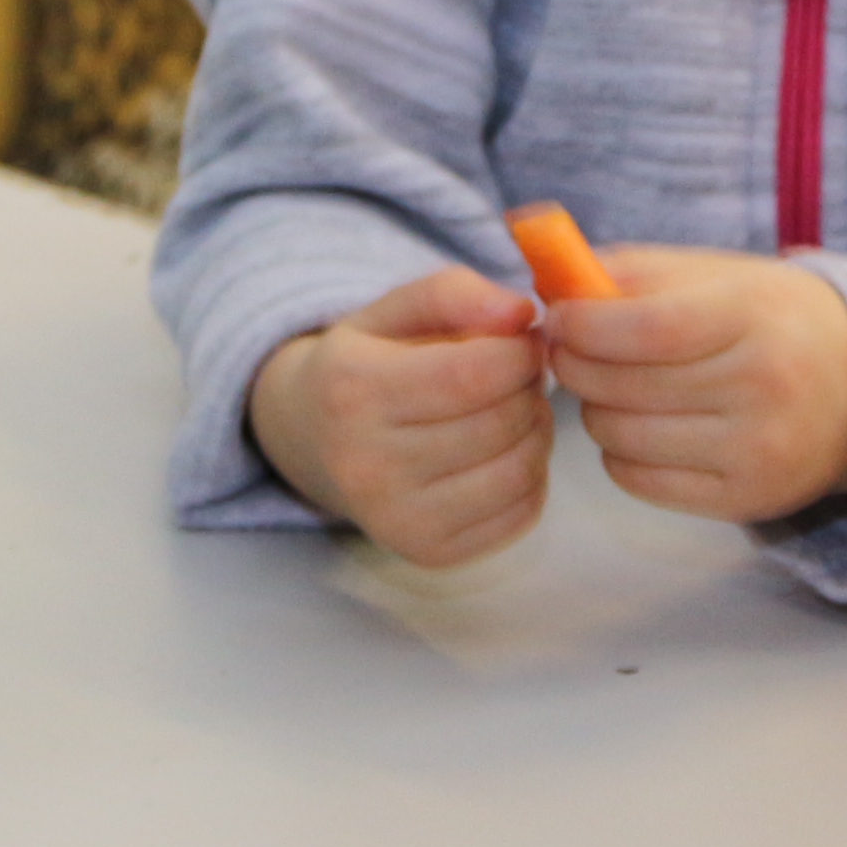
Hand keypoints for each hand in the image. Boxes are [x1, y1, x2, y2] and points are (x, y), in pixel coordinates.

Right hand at [247, 268, 549, 565]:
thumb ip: (453, 294)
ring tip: (514, 410)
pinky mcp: (427, 552)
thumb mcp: (391, 310)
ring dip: (537, 431)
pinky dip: (531, 477)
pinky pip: (521, 514)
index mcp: (352, 389)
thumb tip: (520, 313)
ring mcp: (395, 519)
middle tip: (518, 375)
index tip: (524, 341)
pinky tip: (503, 452)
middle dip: (529, 389)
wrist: (309, 438)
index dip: (520, 353)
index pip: (473, 373)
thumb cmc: (363, 364)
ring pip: (519, 470)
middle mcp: (365, 464)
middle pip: (500, 423)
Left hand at [543, 243, 846, 522]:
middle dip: (576, 363)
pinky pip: (637, 480)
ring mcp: (756, 453)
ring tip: (617, 386)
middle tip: (572, 348)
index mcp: (756, 318)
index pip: (646, 329)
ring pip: (619, 436)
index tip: (557, 317)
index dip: (584, 325)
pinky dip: (620, 453)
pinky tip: (645, 426)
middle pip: (622, 386)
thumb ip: (637, 272)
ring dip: (596, 408)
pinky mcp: (745, 501)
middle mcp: (763, 390)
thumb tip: (551, 279)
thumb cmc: (776, 320)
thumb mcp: (722, 275)